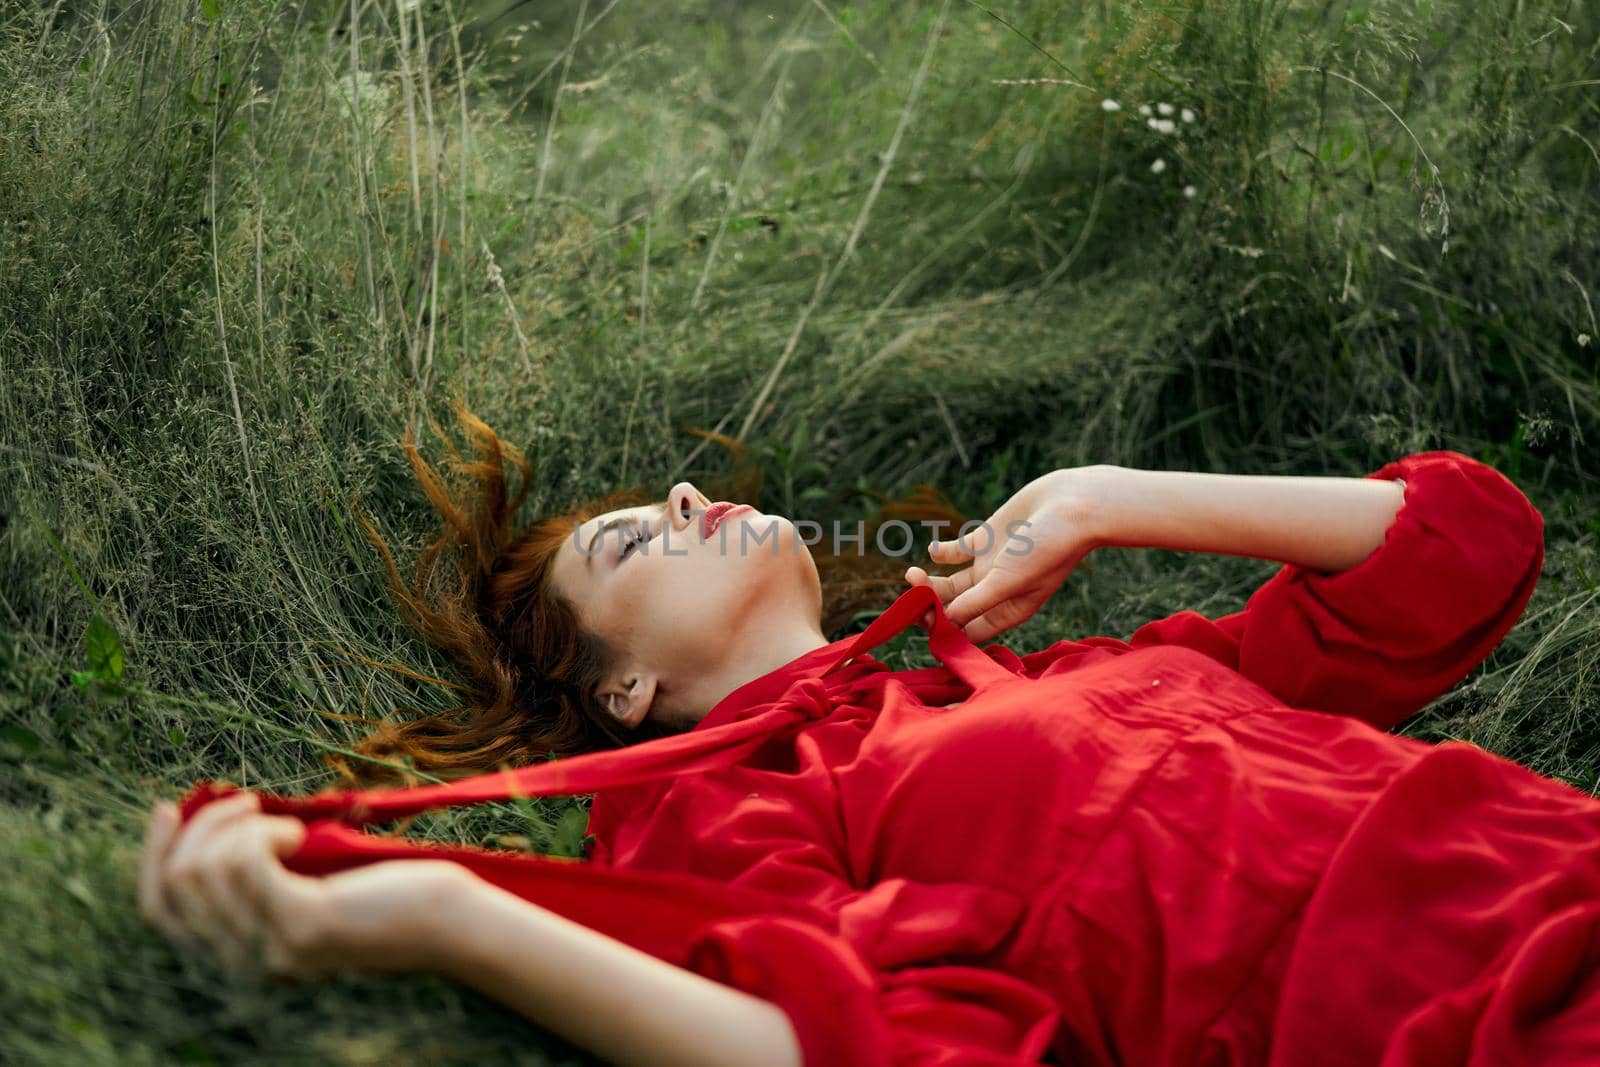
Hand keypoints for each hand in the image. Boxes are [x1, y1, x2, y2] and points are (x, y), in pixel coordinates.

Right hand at [139, 792, 466, 978]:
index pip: (158, 909)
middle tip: (244, 800)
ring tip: (283, 820)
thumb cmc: (383, 893)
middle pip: (173, 885)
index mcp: (239, 952)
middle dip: (198, 827)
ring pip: (202, 870)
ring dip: (235, 826)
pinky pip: (243, 865)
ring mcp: (270, 948)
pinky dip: (261, 833)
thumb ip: (257, 871)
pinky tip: (297, 833)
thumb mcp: (307, 882)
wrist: (447, 924)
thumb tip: (207, 819)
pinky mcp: (301, 925)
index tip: (168, 806)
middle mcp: (245, 962)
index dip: (152, 856)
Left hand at [904, 465, 1117, 644]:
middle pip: (953, 609)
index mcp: (1007, 611)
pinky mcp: (987, 539)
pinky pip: (955, 552)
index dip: (942, 630)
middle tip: (912, 593)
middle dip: (929, 606)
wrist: (1074, 504)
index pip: (967, 632)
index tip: (923, 616)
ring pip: (950, 583)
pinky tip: (934, 550)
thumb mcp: (1009, 580)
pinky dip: (941, 552)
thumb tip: (944, 622)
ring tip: (912, 574)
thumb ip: (976, 602)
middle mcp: (997, 592)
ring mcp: (990, 565)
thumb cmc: (1049, 547)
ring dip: (929, 582)